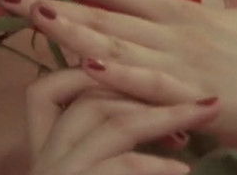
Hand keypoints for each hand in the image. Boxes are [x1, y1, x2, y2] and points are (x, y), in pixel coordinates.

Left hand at [0, 0, 236, 169]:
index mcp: (180, 9)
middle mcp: (172, 31)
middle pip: (102, 11)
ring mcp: (182, 63)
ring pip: (117, 42)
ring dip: (71, 28)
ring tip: (30, 13)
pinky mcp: (198, 98)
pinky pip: (153, 86)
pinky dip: (121, 75)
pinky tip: (87, 66)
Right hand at [25, 61, 218, 174]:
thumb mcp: (83, 168)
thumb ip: (100, 144)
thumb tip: (138, 109)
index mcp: (41, 151)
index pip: (40, 93)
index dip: (75, 73)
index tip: (119, 71)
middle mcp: (44, 160)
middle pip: (88, 101)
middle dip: (141, 92)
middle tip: (188, 99)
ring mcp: (60, 172)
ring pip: (109, 124)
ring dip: (160, 118)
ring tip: (196, 123)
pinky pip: (121, 166)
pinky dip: (156, 165)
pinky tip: (182, 172)